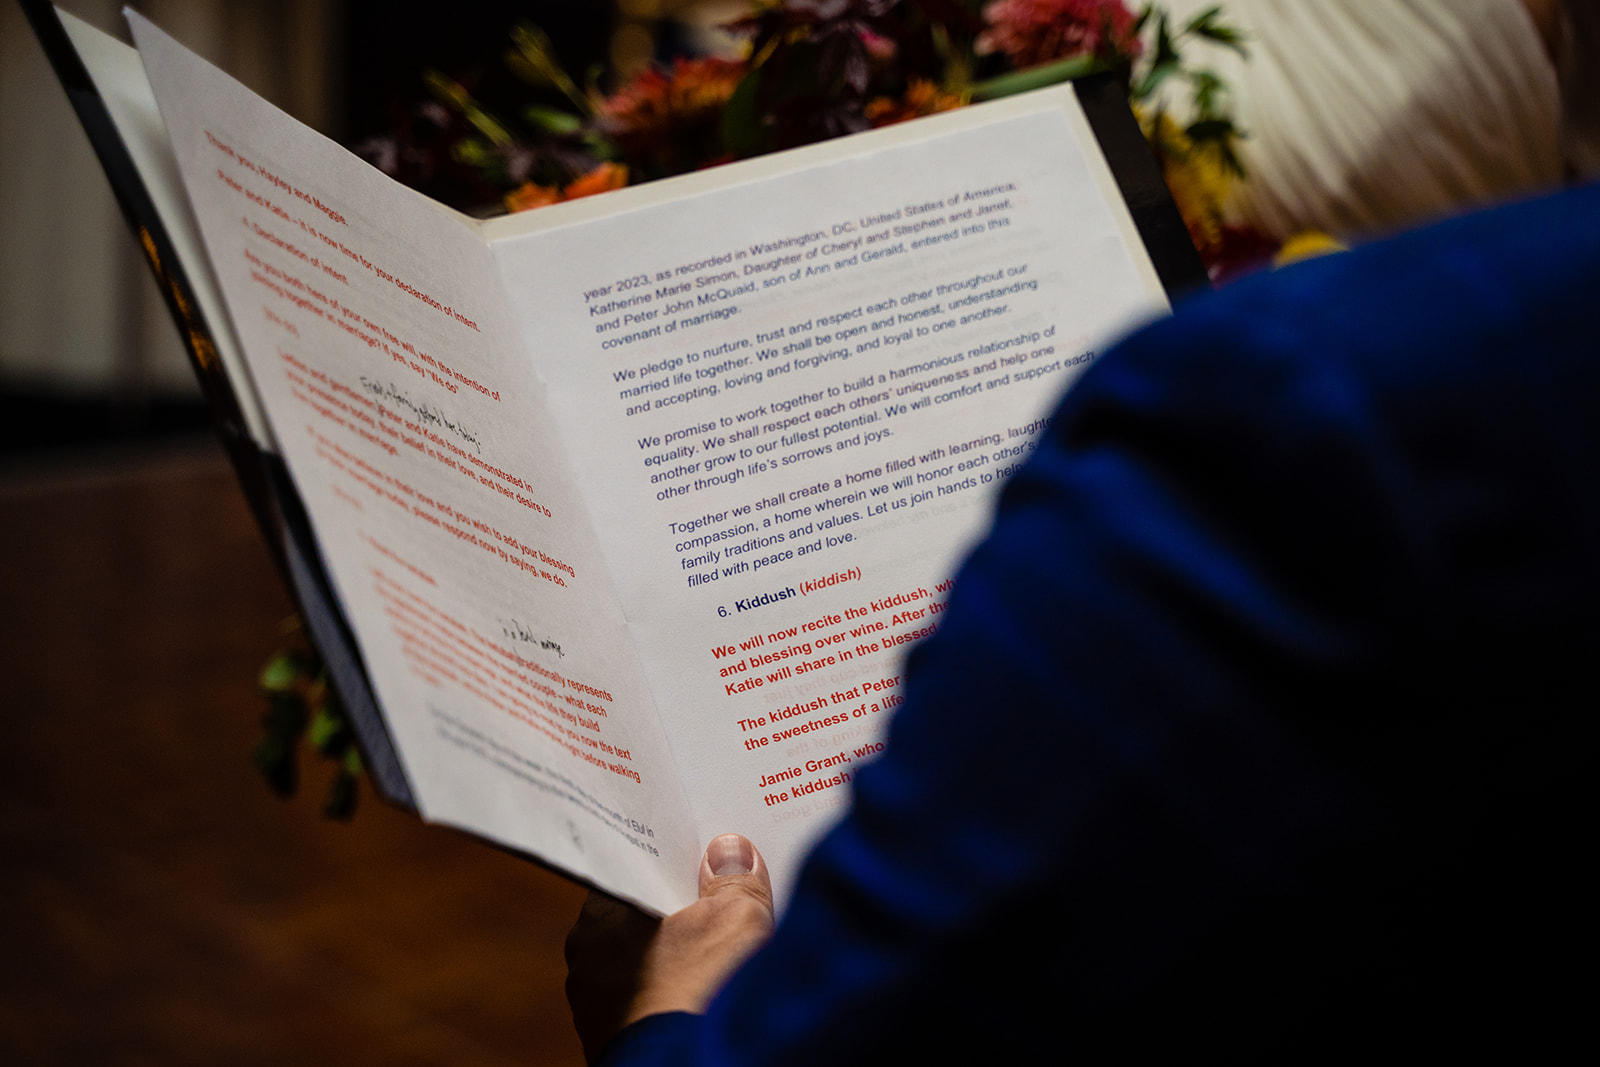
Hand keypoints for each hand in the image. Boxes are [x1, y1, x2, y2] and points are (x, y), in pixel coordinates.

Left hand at [565, 834, 774, 1060]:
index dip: (675, 861)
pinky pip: (653, 1002)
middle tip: (727, 898)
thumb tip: (732, 851)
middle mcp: (587, 960)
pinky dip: (678, 995)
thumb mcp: (736, 918)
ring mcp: (599, 1007)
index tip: (707, 854)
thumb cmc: (699, 994)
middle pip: (644, 918)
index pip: (637, 873)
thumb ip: (736, 878)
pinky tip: (709, 994)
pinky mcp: (620, 1041)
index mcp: (599, 916)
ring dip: (683, 957)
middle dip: (684, 910)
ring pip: (649, 964)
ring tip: (726, 952)